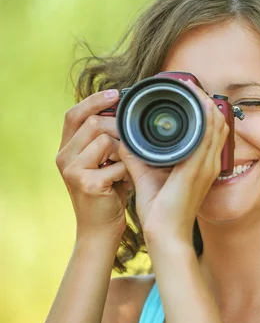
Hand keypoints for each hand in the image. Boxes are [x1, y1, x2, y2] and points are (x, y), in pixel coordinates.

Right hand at [56, 89, 132, 239]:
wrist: (100, 229)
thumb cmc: (109, 192)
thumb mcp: (104, 161)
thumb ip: (106, 139)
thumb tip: (125, 110)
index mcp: (66, 148)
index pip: (74, 113)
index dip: (94, 100)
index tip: (117, 93)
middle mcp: (63, 156)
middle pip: (93, 123)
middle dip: (118, 128)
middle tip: (133, 142)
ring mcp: (72, 170)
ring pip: (105, 140)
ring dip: (124, 151)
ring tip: (128, 167)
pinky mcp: (86, 183)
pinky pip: (116, 163)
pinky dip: (128, 171)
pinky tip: (128, 182)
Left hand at [119, 80, 229, 244]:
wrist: (165, 234)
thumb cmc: (162, 211)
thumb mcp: (149, 176)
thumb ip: (139, 156)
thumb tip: (125, 138)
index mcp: (201, 165)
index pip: (211, 131)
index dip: (204, 110)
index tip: (190, 94)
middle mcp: (208, 163)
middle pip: (218, 123)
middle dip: (206, 101)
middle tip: (191, 85)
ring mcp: (206, 166)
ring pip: (216, 126)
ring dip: (207, 105)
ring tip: (193, 89)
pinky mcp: (198, 170)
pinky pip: (208, 137)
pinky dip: (205, 119)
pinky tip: (199, 106)